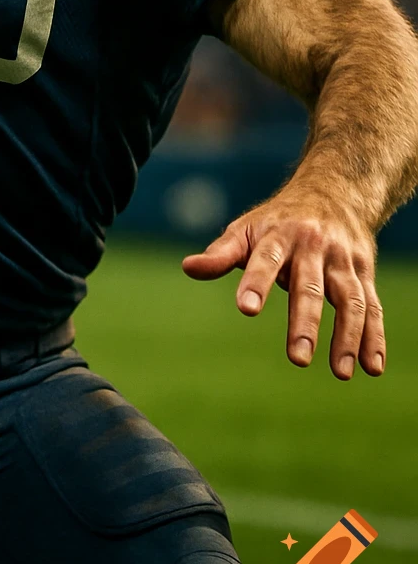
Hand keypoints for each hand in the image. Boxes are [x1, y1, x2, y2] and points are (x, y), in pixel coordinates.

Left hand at [181, 189, 384, 380]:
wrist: (334, 190)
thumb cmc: (279, 219)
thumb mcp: (248, 228)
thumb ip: (222, 254)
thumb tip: (189, 268)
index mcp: (279, 235)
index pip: (266, 259)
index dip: (256, 283)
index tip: (247, 309)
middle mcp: (314, 246)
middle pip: (311, 286)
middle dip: (305, 322)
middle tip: (298, 358)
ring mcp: (343, 260)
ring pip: (350, 299)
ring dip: (347, 337)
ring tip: (340, 373)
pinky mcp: (365, 272)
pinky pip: (372, 306)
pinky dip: (374, 337)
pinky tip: (371, 366)